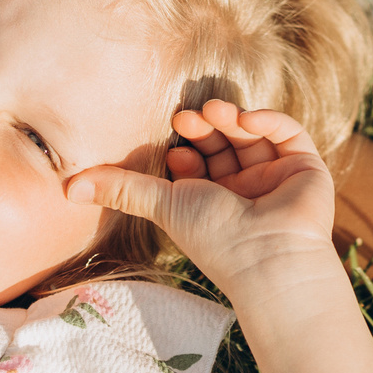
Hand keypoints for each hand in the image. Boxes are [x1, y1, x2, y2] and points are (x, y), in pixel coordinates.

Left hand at [68, 101, 341, 300]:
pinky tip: (245, 118)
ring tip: (213, 112)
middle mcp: (245, 190)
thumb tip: (66, 188)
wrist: (268, 259)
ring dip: (231, 119)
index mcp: (213, 201)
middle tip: (186, 117)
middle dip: (205, 127)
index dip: (185, 148)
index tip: (172, 144)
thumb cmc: (216, 240)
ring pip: (252, 135)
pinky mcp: (305, 168)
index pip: (199, 161)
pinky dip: (267, 120)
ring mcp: (276, 179)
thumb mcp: (162, 205)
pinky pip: (286, 133)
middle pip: (223, 143)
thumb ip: (121, 188)